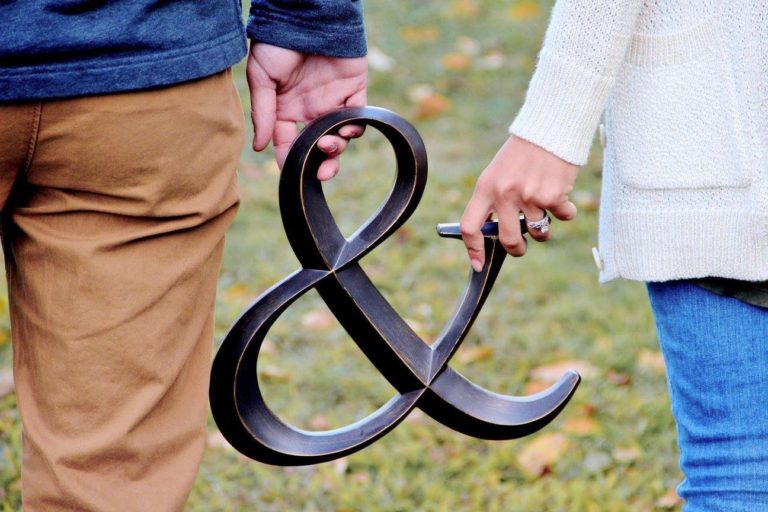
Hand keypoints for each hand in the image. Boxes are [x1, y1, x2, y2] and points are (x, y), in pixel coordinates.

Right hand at [247, 42, 367, 179]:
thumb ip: (264, 114)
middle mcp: (311, 109)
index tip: (291, 173)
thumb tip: (259, 148)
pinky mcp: (354, 90)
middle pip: (318, 146)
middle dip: (321, 164)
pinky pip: (358, 116)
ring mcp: (333, 101)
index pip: (289, 143)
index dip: (290, 160)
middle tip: (322, 174)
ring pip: (340, 136)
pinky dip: (354, 128)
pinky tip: (346, 131)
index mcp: (287, 109)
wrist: (304, 16)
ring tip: (329, 147)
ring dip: (336, 148)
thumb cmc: (277, 44)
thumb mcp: (262, 79)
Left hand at [460, 135, 578, 270]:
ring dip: (544, 228)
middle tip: (521, 247)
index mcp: (485, 188)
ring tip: (544, 209)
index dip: (473, 250)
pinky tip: (562, 191)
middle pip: (508, 240)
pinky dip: (566, 210)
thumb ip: (494, 202)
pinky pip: (563, 217)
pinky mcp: (553, 196)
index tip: (477, 264)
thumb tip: (496, 235)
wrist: (550, 128)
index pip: (470, 226)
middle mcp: (504, 194)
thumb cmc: (521, 154)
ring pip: (539, 233)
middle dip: (517, 249)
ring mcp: (529, 197)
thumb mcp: (497, 174)